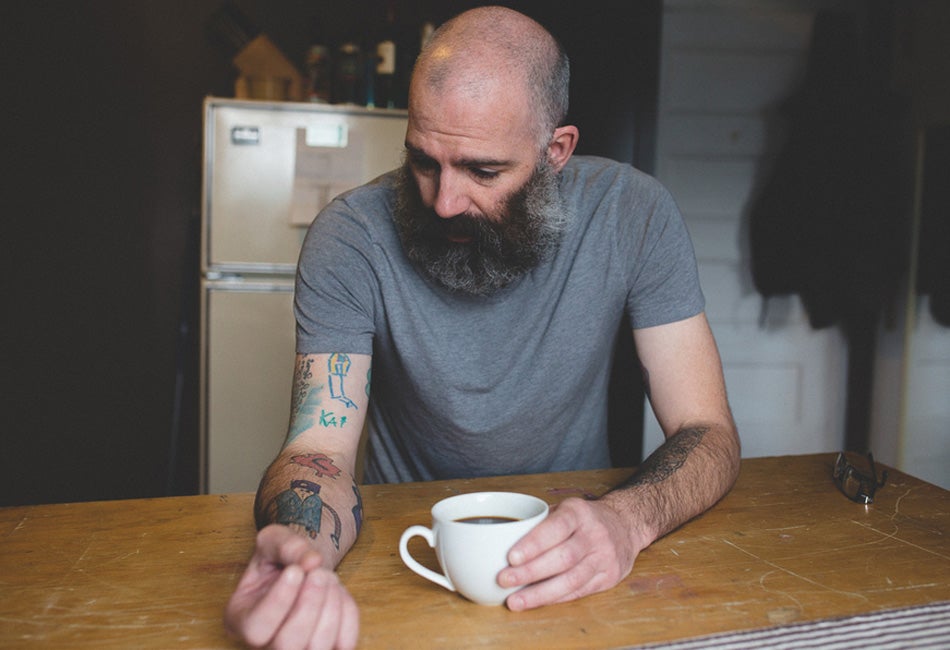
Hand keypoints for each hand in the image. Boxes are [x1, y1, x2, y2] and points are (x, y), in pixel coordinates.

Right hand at [224, 524, 358, 648]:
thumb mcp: (273, 540)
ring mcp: (300, 649)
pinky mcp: (330, 648)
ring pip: (317, 647)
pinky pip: (344, 643)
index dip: (279, 600)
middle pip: (287, 644)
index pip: (256, 628)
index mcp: (243, 621)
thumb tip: (313, 561)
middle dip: (308, 604)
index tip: (294, 571)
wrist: (304, 570)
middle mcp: (268, 645)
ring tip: (327, 576)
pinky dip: (347, 613)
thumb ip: (287, 545)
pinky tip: (337, 591)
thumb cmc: (282, 558)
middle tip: (319, 572)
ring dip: (330, 606)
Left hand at [497, 497, 641, 610]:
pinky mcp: (609, 577)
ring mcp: (605, 557)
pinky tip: (536, 601)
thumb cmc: (584, 518)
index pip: (556, 527)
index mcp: (579, 512)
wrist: (625, 525)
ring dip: (540, 593)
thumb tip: (500, 539)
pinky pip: (579, 591)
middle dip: (531, 572)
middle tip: (504, 580)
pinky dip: (555, 598)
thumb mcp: (565, 508)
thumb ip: (539, 521)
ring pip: (572, 579)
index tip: (511, 557)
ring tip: (515, 600)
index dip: (534, 543)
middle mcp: (595, 534)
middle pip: (563, 557)